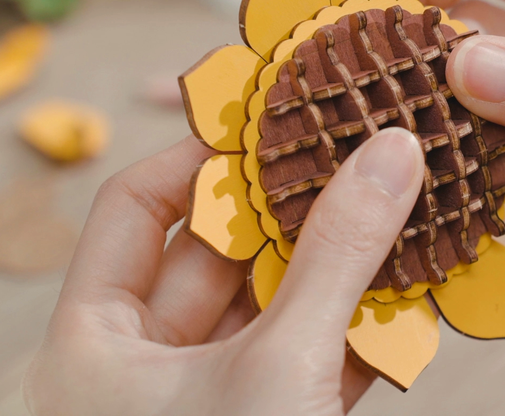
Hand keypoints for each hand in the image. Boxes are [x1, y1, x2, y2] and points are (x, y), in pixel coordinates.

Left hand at [23, 129, 423, 414]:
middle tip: (354, 150)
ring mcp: (214, 399)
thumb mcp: (278, 369)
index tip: (274, 117)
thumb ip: (336, 256)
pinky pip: (314, 355)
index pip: (138, 207)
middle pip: (220, 251)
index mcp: (94, 344)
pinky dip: (360, 326)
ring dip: (339, 263)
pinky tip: (410, 288)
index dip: (205, 156)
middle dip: (294, 206)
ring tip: (396, 204)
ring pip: (277, 303)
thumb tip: (389, 154)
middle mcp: (145, 368)